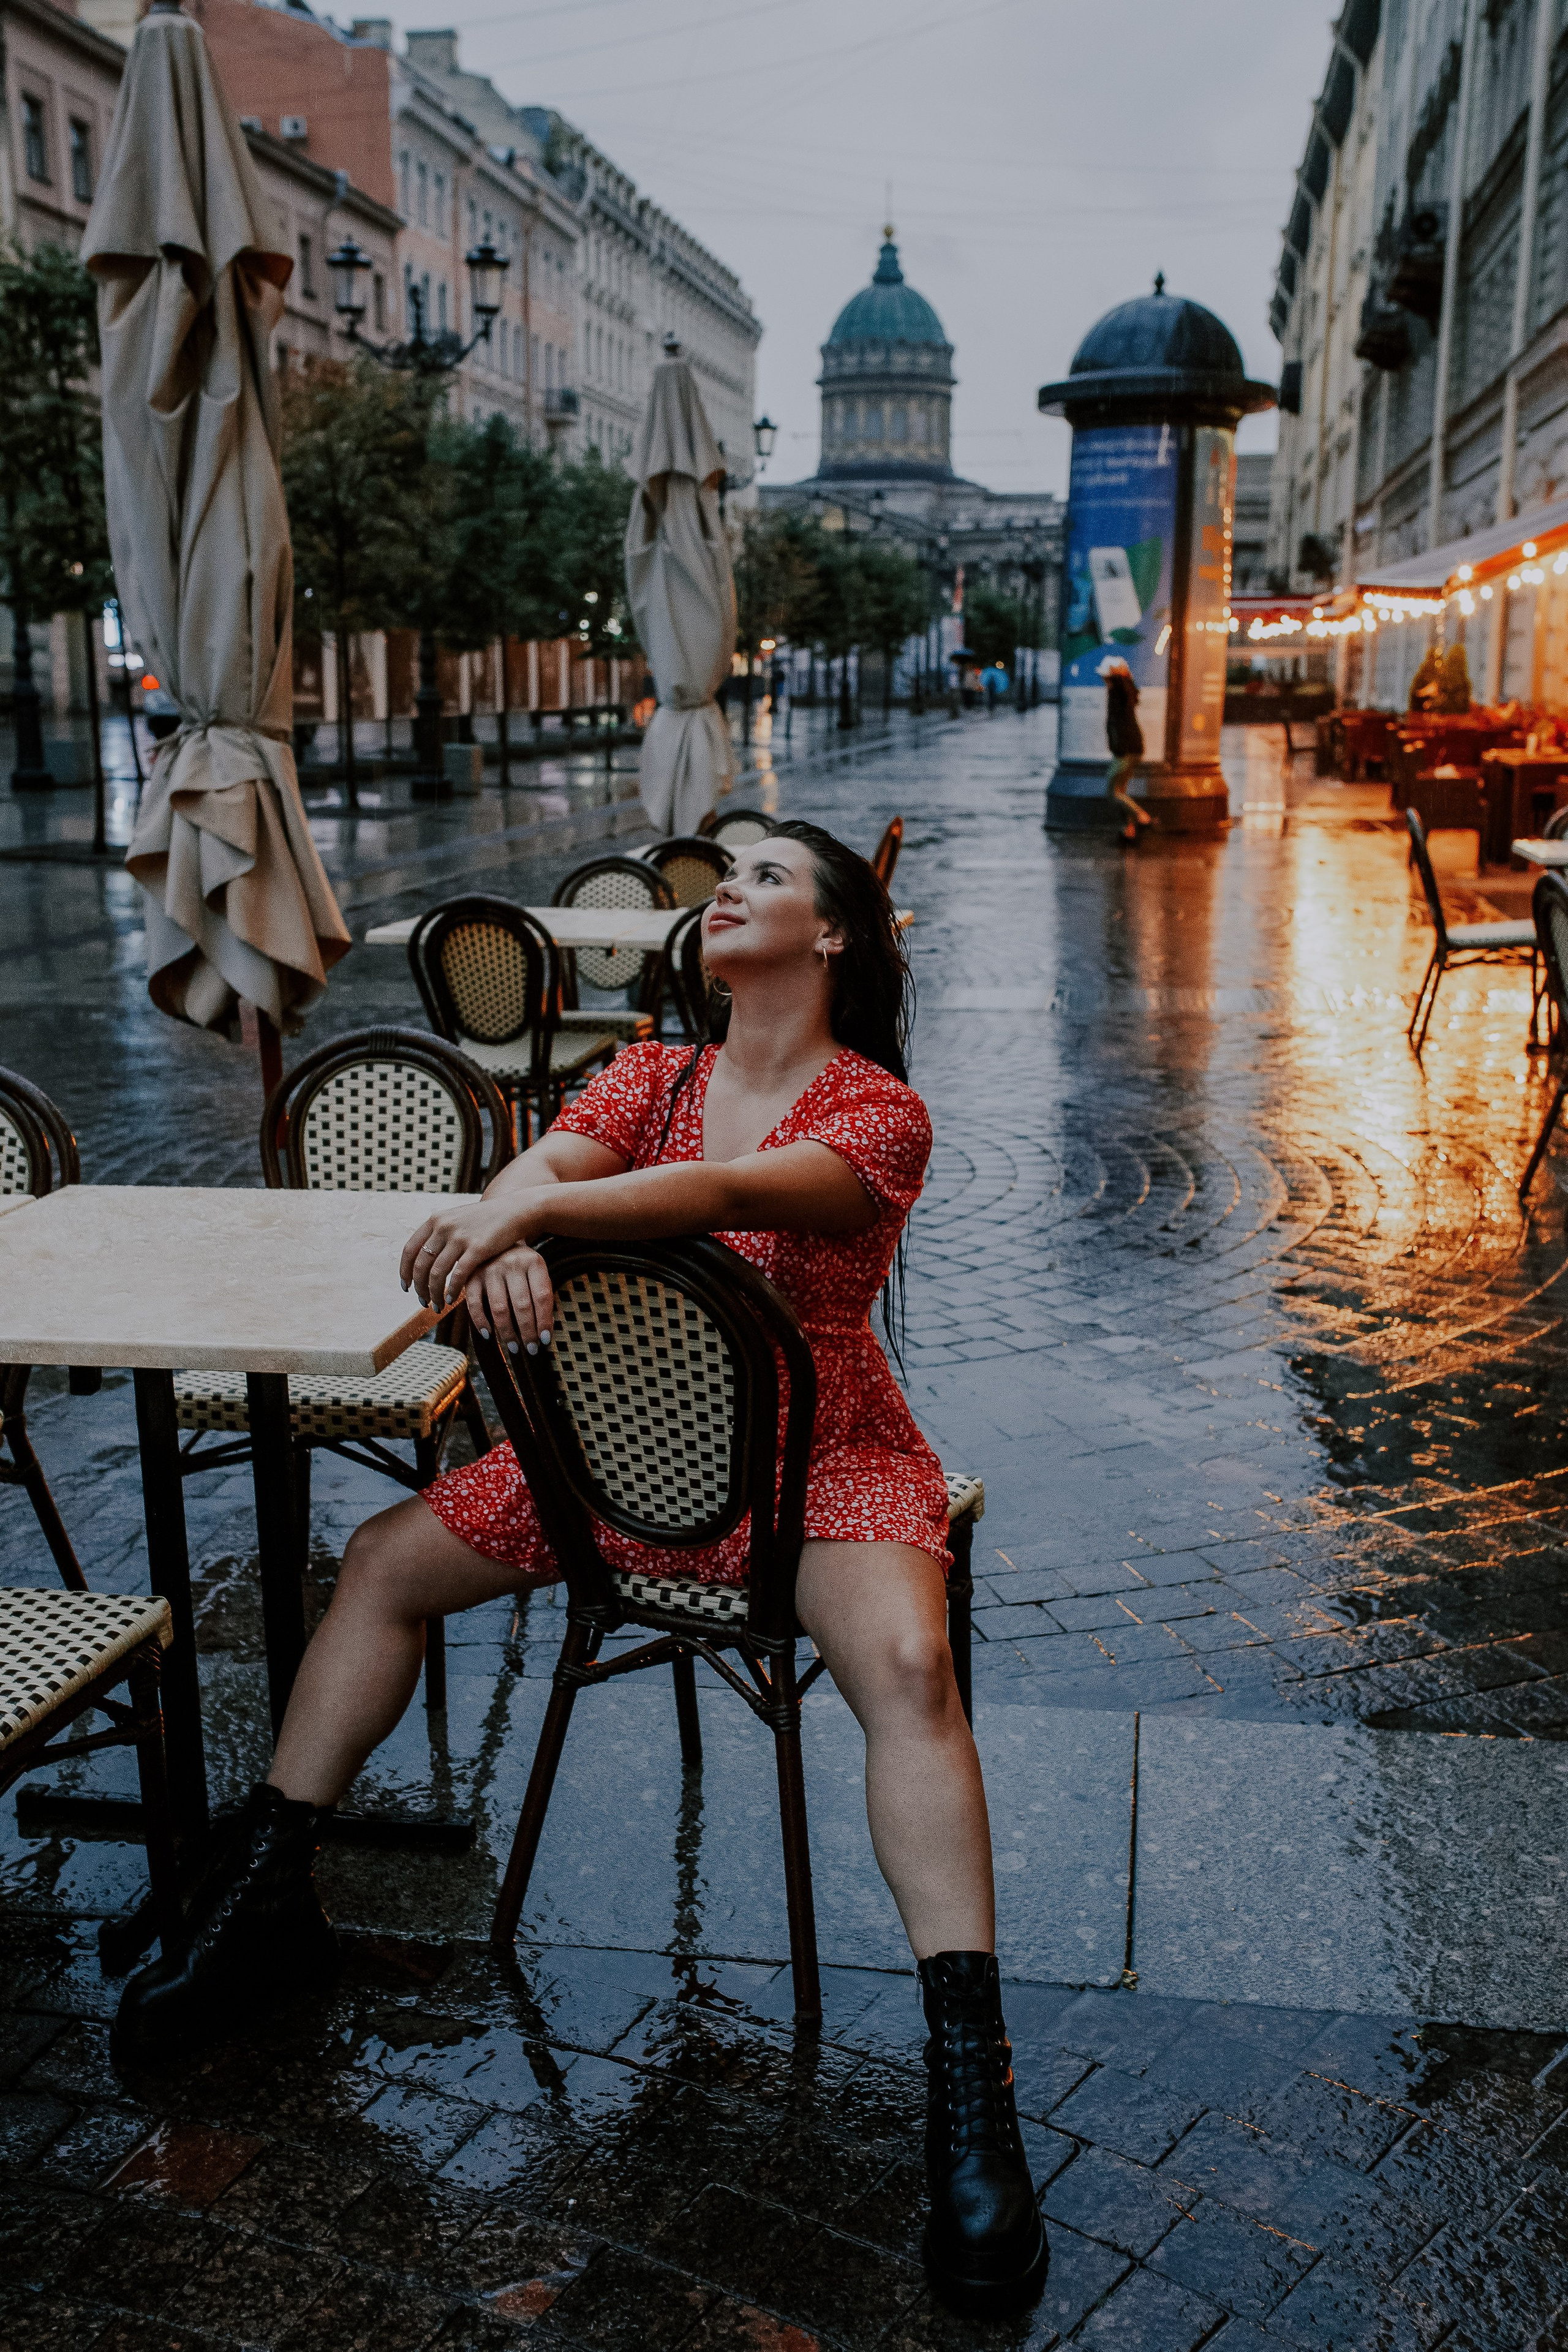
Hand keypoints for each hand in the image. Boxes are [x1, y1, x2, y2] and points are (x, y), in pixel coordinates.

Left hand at [401, 1200, 528, 1308]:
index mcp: (436, 1220)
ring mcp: (460, 1237)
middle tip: (423, 1302)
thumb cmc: (485, 1220)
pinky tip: (453, 1299)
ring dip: (434, 1293)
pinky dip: (452, 1290)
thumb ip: (440, 1234)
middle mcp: (444, 1227)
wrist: (514, 1210)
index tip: (406, 1287)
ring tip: (437, 1306)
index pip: (410, 1250)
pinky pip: (458, 1276)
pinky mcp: (478, 1248)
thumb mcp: (457, 1219)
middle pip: (421, 1265)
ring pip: (437, 1273)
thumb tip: (423, 1259)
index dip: (404, 1272)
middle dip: (419, 1288)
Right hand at [466, 1243, 555, 1355]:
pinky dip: (481, 1322)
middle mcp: (512, 1264)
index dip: (544, 1321)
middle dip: (527, 1331)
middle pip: (522, 1305)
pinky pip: (475, 1304)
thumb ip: (542, 1299)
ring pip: (500, 1308)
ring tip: (514, 1347)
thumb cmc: (522, 1266)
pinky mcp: (472, 1276)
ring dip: (507, 1332)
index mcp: (534, 1262)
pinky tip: (488, 1335)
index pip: (542, 1297)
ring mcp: (490, 1269)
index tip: (546, 1340)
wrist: (497, 1240)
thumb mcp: (537, 1274)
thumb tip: (545, 1333)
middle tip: (531, 1349)